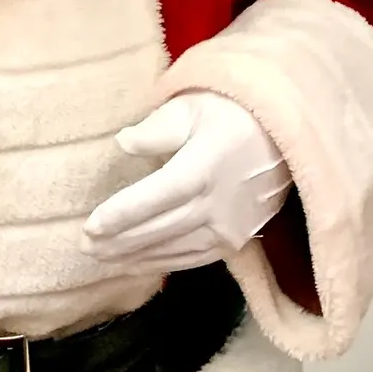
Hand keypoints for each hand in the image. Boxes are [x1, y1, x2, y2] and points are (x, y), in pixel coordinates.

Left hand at [83, 91, 289, 271]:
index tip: (89, 226)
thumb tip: (125, 142)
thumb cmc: (232, 113)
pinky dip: (165, 263)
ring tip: (103, 260)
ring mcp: (230, 227)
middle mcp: (217, 204)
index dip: (121, 215)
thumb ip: (156, 129)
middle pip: (159, 229)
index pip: (154, 198)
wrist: (287, 135)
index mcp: (203, 168)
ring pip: (175, 249)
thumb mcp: (191, 108)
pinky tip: (140, 264)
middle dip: (119, 242)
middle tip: (85, 248)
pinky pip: (196, 258)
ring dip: (137, 258)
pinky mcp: (239, 240)